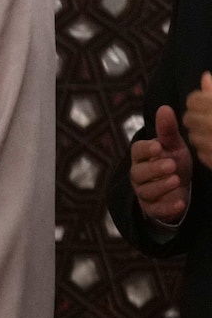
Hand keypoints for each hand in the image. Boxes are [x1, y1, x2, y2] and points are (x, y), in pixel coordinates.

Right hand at [131, 105, 193, 223]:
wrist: (178, 186)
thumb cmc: (172, 161)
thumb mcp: (172, 145)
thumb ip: (167, 130)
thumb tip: (165, 108)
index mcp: (142, 157)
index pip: (137, 152)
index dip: (146, 150)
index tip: (158, 147)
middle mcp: (139, 175)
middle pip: (139, 173)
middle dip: (154, 169)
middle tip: (171, 165)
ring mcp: (144, 192)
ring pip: (146, 191)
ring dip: (160, 187)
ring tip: (176, 180)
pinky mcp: (153, 208)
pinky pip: (156, 209)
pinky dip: (167, 207)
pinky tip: (180, 202)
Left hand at [184, 72, 211, 168]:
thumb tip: (205, 76)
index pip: (193, 100)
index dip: (196, 102)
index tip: (204, 105)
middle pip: (189, 118)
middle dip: (195, 119)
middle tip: (207, 121)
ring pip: (193, 137)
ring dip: (200, 136)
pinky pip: (201, 153)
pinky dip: (206, 151)